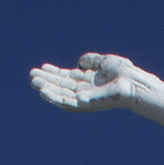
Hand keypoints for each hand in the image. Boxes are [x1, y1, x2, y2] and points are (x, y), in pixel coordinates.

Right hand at [30, 49, 153, 110]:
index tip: (40, 67)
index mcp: (88, 81)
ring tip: (34, 83)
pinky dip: (55, 98)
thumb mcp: (103, 61)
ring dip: (47, 89)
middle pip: (61, 86)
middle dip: (46, 81)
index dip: (53, 73)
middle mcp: (85, 91)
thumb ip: (91, 60)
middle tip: (31, 75)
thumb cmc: (122, 72)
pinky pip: (67, 103)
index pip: (66, 78)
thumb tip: (79, 62)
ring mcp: (85, 98)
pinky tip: (44, 92)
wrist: (133, 82)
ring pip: (61, 95)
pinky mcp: (86, 104)